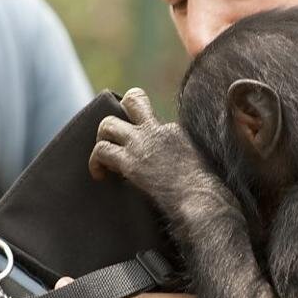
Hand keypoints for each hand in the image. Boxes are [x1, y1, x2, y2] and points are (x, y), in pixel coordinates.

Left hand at [89, 87, 207, 210]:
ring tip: (102, 156)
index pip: (151, 119)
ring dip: (101, 137)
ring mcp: (141, 144)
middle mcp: (156, 130)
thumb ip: (180, 156)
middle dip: (120, 109)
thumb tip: (175, 167)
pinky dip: (95, 162)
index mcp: (173, 131)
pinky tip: (99, 175)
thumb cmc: (202, 190)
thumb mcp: (195, 162)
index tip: (143, 152)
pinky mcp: (130, 162)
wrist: (199, 198)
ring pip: (108, 123)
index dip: (143, 132)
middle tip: (115, 133)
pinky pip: (102, 150)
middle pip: (133, 100)